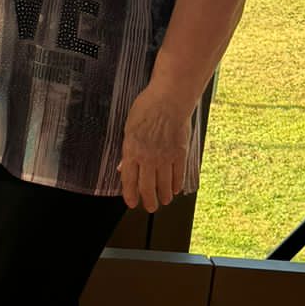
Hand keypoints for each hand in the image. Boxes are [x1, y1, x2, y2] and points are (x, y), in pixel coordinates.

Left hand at [117, 85, 193, 212]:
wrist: (170, 99)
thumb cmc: (147, 107)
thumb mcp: (129, 127)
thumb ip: (128, 150)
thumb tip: (124, 167)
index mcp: (132, 150)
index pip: (129, 180)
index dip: (130, 195)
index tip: (132, 203)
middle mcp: (148, 157)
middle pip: (147, 187)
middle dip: (148, 201)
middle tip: (150, 207)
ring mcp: (165, 157)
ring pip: (164, 185)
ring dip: (164, 196)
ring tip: (163, 201)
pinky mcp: (180, 153)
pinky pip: (178, 175)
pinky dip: (177, 184)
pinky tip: (176, 189)